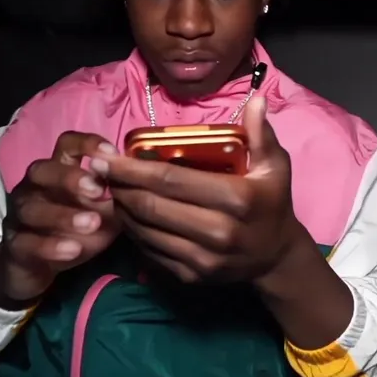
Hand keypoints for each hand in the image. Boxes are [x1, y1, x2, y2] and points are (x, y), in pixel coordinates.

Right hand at [0, 132, 122, 303]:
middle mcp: (34, 188)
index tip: (112, 154)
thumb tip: (145, 181)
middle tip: (98, 190)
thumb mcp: (104, 212)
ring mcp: (19, 217)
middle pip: (42, 171)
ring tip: (92, 224)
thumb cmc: (76, 231)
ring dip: (63, 215)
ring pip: (32, 208)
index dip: (87, 144)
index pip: (66, 145)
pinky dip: (50, 246)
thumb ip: (118, 196)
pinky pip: (26, 243)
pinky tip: (73, 250)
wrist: (37, 268)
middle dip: (69, 178)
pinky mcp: (14, 247)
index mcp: (58, 172)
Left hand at [93, 96, 307, 283]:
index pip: (171, 181)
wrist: (276, 257)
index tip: (106, 158)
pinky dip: (133, 232)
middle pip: (151, 206)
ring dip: (122, 209)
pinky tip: (128, 216)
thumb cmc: (271, 203)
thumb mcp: (275, 166)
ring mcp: (203, 258)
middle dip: (120, 187)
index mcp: (235, 198)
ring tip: (111, 190)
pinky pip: (150, 252)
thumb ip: (261, 134)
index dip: (133, 169)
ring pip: (145, 231)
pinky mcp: (191, 276)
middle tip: (100, 172)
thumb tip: (255, 100)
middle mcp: (217, 231)